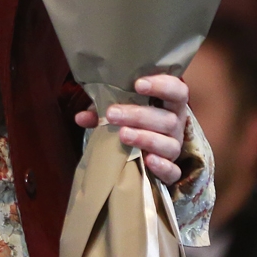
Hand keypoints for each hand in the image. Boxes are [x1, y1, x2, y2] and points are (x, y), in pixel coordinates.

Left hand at [74, 73, 189, 184]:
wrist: (145, 154)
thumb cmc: (133, 123)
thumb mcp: (119, 112)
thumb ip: (102, 112)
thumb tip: (80, 117)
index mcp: (169, 105)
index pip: (176, 90)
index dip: (162, 85)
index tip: (138, 84)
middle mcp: (176, 125)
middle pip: (167, 119)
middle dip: (138, 115)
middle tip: (112, 114)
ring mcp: (175, 148)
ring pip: (169, 144)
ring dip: (145, 138)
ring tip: (123, 134)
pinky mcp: (171, 171)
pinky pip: (173, 171)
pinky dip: (163, 167)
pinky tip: (148, 160)